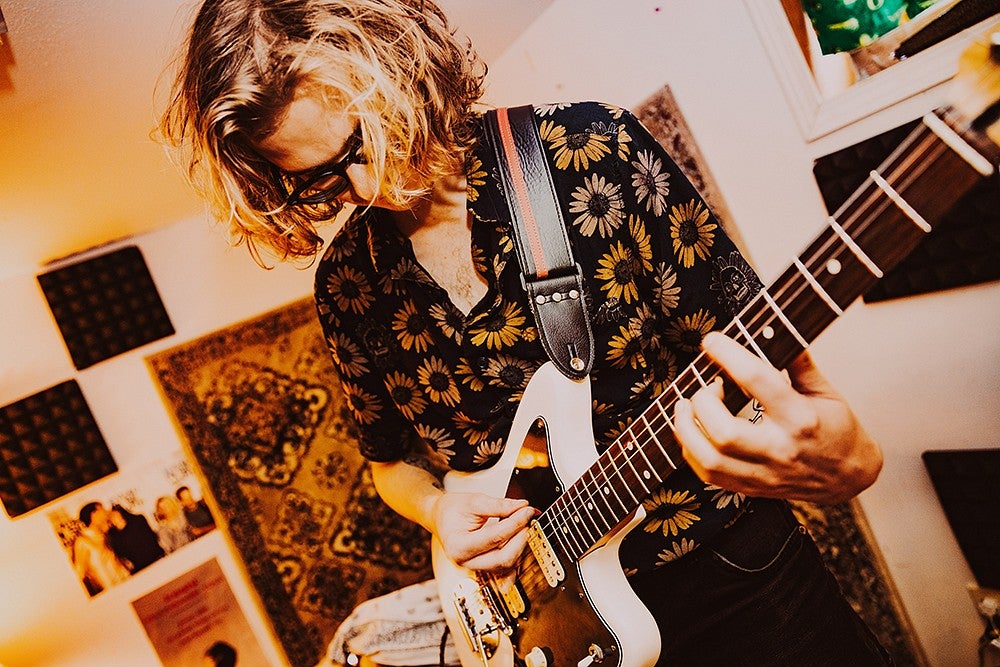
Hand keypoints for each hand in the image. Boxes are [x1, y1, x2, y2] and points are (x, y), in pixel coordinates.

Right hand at [431, 492, 536, 571]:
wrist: (441, 518)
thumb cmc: (452, 510)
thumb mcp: (473, 500)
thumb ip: (499, 505)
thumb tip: (522, 506)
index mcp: (458, 545)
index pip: (495, 537)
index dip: (516, 523)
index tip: (528, 510)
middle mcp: (466, 562)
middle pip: (503, 559)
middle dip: (520, 538)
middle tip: (528, 519)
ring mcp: (474, 567)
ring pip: (506, 566)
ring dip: (519, 546)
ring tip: (522, 525)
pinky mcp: (483, 568)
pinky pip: (505, 568)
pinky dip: (515, 554)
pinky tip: (519, 539)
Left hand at [673, 332, 882, 503]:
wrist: (849, 477)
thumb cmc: (837, 429)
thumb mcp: (826, 390)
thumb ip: (799, 362)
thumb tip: (773, 329)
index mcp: (800, 417)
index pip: (757, 379)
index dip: (728, 354)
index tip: (712, 341)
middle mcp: (780, 448)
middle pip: (724, 432)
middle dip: (702, 402)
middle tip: (705, 387)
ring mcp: (764, 472)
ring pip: (710, 459)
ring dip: (687, 428)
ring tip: (687, 406)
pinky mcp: (752, 487)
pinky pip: (708, 475)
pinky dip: (690, 450)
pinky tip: (692, 431)